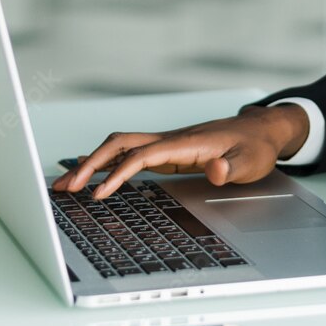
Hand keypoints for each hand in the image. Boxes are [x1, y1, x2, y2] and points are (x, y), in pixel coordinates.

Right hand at [51, 103, 309, 198]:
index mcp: (186, 143)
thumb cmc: (254, 148)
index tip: (97, 194)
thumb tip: (216, 171)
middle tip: (64, 188)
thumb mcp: (250, 162)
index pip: (143, 155)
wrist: (260, 131)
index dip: (118, 174)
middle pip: (120, 144)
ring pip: (119, 146)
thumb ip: (232, 167)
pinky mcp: (166, 150)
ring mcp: (166, 143)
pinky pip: (128, 153)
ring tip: (65, 184)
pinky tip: (88, 171)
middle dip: (89, 164)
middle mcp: (170, 139)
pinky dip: (105, 161)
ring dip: (91, 162)